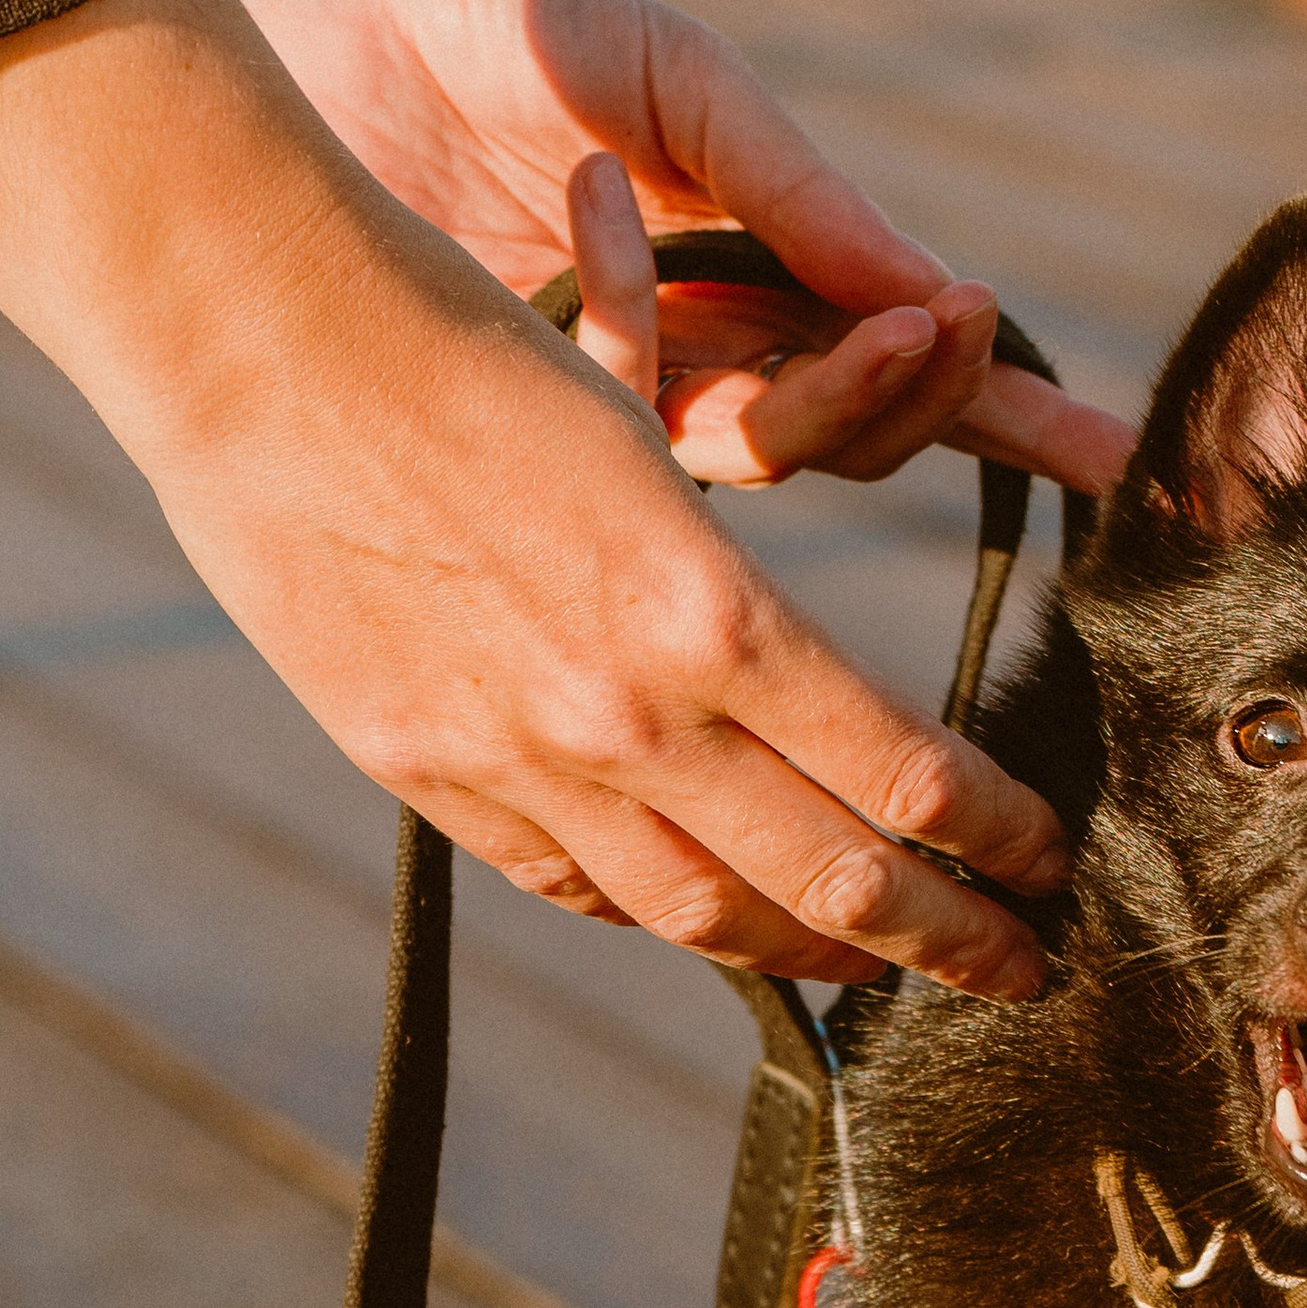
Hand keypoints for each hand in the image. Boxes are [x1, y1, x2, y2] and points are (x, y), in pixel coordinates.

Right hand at [0, 0, 1064, 991]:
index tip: (1049, 860)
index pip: (906, 777)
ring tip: (888, 965)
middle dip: (954, 939)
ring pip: (714, 921)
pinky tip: (718, 924)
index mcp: (711, 616)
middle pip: (838, 886)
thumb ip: (732, 609)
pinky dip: (671, 921)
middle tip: (1024, 967)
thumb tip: (820, 709)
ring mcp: (525, 767)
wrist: (257, 340)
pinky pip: (585, 892)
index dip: (997, 838)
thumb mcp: (647, 455)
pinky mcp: (434, 780)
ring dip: (821, 958)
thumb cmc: (470, 346)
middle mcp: (629, 719)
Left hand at [55, 0, 1134, 498]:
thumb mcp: (688, 82)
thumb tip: (941, 301)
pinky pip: (631, 418)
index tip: (1121, 464)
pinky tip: (586, 208)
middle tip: (945, 329)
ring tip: (761, 264)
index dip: (1015, 424)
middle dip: (910, 391)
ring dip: (799, 381)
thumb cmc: (505, 18)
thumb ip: (806, 195)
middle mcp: (703, 354)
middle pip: (852, 437)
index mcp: (765, 273)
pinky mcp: (525, 418)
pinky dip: (628, 313)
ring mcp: (617, 395)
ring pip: (757, 458)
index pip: (910, 373)